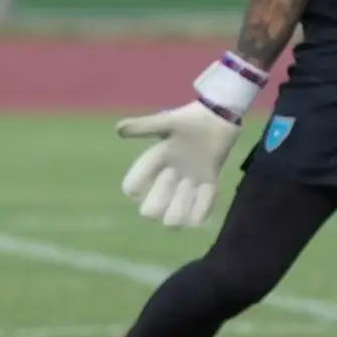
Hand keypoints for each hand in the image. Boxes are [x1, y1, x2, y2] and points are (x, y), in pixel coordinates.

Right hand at [114, 102, 242, 228]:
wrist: (218, 118)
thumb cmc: (190, 119)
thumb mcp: (166, 121)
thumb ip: (143, 127)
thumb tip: (118, 130)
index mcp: (154, 162)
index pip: (133, 187)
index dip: (137, 186)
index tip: (155, 168)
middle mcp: (166, 179)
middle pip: (150, 211)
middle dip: (160, 200)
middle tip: (174, 176)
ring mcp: (187, 185)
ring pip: (173, 219)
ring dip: (181, 207)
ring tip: (193, 187)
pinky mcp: (207, 186)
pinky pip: (200, 213)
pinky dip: (202, 209)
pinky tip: (207, 191)